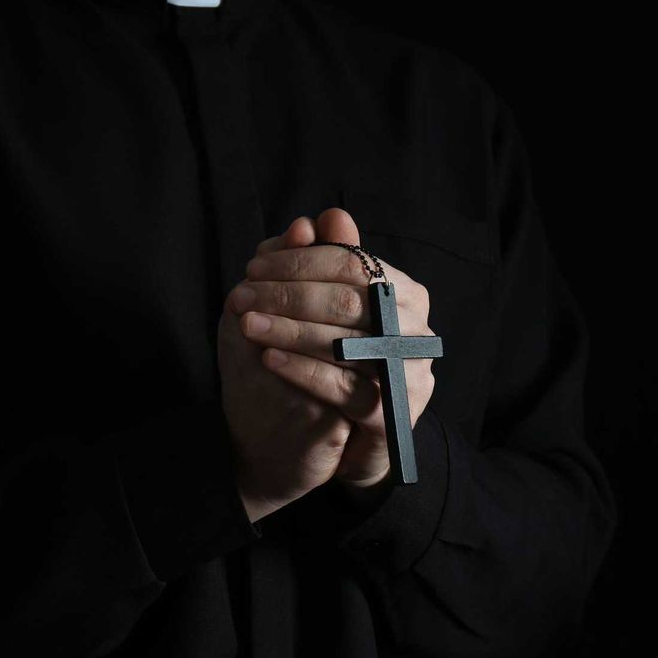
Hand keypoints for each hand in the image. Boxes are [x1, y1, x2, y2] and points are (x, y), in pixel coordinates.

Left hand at [231, 208, 437, 494]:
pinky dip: (302, 369)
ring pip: (344, 342)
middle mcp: (416, 329)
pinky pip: (343, 386)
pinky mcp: (391, 413)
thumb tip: (328, 217)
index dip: (300, 262)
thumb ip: (330, 263)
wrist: (352, 440)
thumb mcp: (328, 311)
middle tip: (241, 296)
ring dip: (288, 330)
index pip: (353, 264)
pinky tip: (268, 359)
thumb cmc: (337, 362)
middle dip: (288, 294)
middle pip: (348, 301)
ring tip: (247, 323)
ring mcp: (408, 373)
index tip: (253, 268)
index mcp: (405, 294)